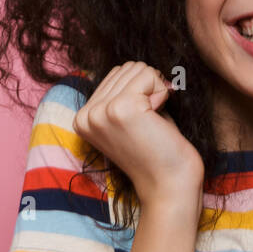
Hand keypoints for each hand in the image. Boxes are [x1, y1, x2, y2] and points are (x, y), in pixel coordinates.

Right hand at [72, 61, 202, 207]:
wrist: (169, 185)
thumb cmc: (158, 151)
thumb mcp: (130, 119)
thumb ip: (123, 94)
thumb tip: (133, 66)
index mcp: (82, 118)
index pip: (117, 74)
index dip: (142, 92)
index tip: (143, 122)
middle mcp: (85, 115)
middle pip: (127, 68)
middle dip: (149, 89)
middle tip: (151, 123)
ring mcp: (101, 111)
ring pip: (138, 68)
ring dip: (156, 91)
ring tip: (153, 123)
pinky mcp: (122, 108)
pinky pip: (150, 75)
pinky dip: (162, 92)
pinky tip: (158, 120)